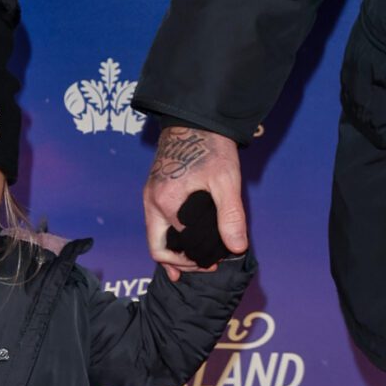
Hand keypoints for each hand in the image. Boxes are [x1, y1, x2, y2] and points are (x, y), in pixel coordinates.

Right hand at [143, 126, 247, 277]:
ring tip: (195, 262)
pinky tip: (182, 244)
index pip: (177, 247)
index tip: (216, 262)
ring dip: (174, 252)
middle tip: (204, 267)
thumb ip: (230, 216)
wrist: (194, 118)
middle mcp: (152, 201)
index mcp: (167, 201)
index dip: (196, 260)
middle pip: (157, 248)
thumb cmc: (210, 145)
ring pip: (155, 237)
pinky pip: (156, 223)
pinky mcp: (153, 190)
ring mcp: (150, 196)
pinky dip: (168, 238)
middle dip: (180, 263)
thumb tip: (236, 247)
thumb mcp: (226, 181)